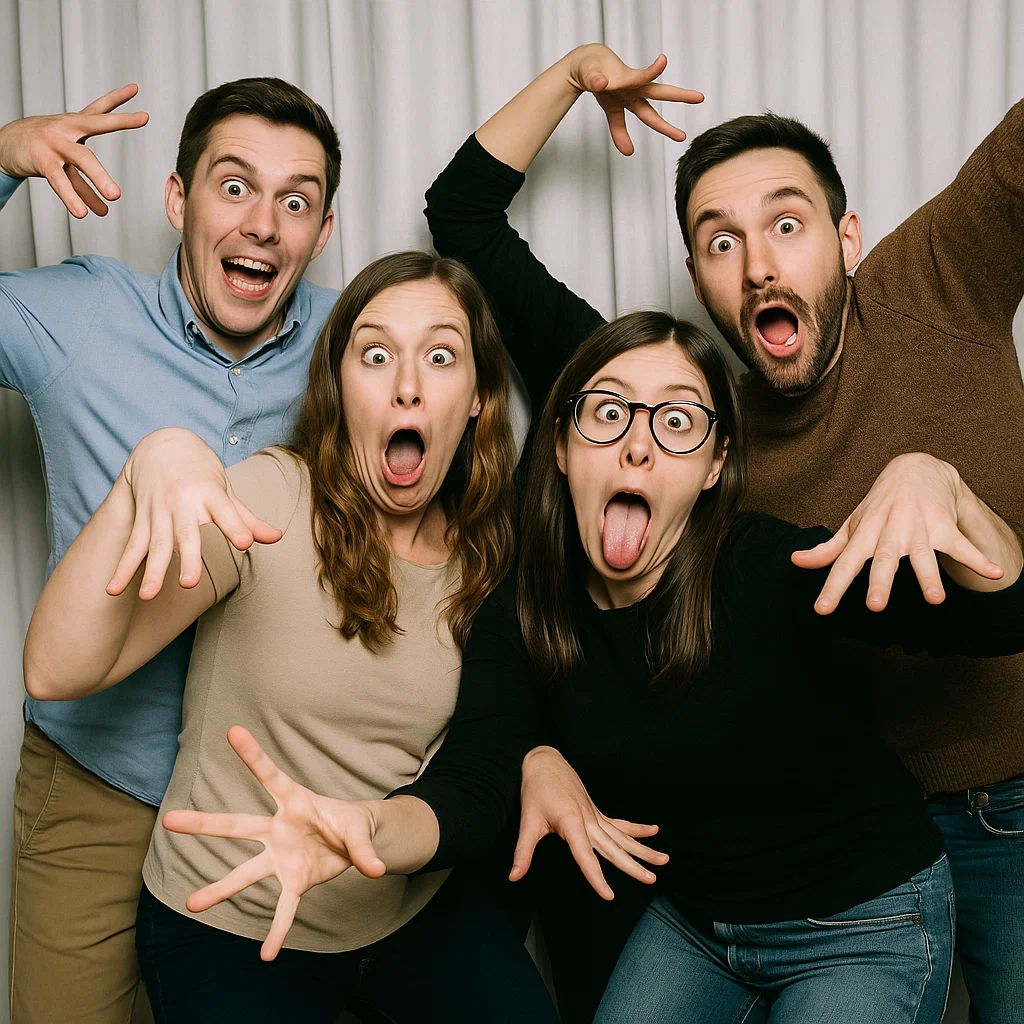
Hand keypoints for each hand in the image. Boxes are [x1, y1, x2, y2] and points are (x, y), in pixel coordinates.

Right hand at [0, 84, 148, 217]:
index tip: (135, 88)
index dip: (117, 98)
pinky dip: (72, 197)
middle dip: (120, 120)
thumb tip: (104, 212)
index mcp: (74, 125)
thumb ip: (88, 186)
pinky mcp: (42, 159)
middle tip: (143, 117)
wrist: (5, 145)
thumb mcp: (68, 162)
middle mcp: (66, 129)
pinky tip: (83, 212)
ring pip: (81, 158)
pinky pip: (60, 180)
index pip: (98, 109)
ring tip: (115, 196)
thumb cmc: (43, 150)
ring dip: (98, 177)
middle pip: (96, 123)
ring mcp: (54, 143)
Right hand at [107, 427, 281, 598]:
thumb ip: (248, 519)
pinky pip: (131, 547)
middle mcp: (182, 503)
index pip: (225, 511)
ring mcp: (159, 512)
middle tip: (189, 583)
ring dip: (150, 571)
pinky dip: (122, 569)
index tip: (245, 543)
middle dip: (187, 558)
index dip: (236, 526)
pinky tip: (112, 589)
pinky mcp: (142, 519)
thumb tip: (277, 537)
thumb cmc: (201, 474)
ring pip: (154, 545)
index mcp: (210, 493)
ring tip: (147, 596)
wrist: (162, 446)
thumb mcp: (226, 491)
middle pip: (185, 534)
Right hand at [163, 726, 386, 960]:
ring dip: (220, 890)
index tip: (233, 730)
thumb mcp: (360, 829)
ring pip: (246, 872)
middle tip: (169, 820)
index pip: (271, 775)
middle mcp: (279, 829)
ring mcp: (282, 856)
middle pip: (237, 825)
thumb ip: (365, 849)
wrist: (355, 841)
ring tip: (191, 904)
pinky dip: (278, 931)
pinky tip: (268, 954)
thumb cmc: (350, 822)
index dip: (253, 754)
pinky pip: (283, 907)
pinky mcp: (295, 880)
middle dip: (204, 824)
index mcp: (295, 801)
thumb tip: (377, 869)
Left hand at [510, 746, 667, 899]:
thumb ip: (523, 852)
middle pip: (613, 847)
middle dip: (633, 865)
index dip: (596, 876)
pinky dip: (637, 829)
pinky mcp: (597, 812)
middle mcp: (588, 820)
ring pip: (622, 836)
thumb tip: (513, 878)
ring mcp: (595, 815)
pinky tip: (654, 831)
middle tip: (652, 880)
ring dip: (643, 849)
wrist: (544, 762)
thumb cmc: (535, 791)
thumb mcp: (527, 821)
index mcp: (571, 822)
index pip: (585, 855)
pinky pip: (620, 824)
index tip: (609, 895)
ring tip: (664, 860)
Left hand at [565, 44, 702, 154]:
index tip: (663, 61)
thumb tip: (601, 84)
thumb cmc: (592, 67)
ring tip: (682, 136)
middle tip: (700, 97)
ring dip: (665, 126)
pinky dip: (622, 137)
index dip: (652, 70)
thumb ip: (595, 80)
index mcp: (628, 77)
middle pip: (659, 92)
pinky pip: (620, 124)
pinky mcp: (618, 106)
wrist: (586, 68)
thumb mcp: (591, 73)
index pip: (643, 75)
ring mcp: (628, 97)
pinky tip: (628, 150)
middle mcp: (633, 88)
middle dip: (680, 95)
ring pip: (649, 113)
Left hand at [792, 453, 1004, 613]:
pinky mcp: (945, 526)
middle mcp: (890, 532)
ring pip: (923, 555)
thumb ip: (828, 549)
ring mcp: (919, 528)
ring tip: (936, 599)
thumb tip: (796, 562)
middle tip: (876, 606)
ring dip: (930, 576)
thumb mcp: (852, 525)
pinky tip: (997, 573)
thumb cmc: (879, 506)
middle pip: (884, 560)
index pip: (844, 564)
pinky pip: (963, 545)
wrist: (915, 470)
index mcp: (865, 535)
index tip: (821, 610)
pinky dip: (980, 558)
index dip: (832, 587)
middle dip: (880, 582)